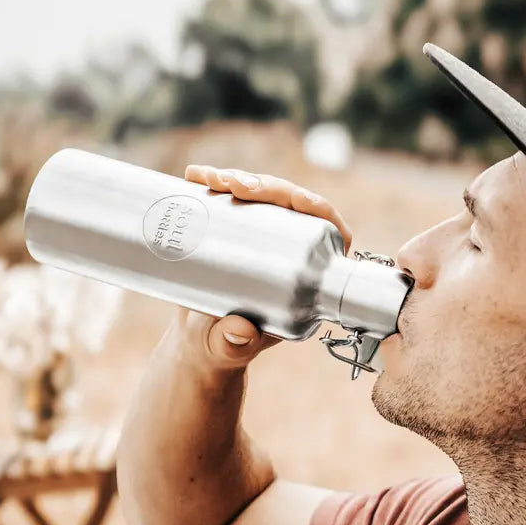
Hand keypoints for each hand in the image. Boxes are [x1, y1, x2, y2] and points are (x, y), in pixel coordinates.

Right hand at [174, 164, 351, 370]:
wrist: (200, 342)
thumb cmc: (223, 348)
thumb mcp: (230, 348)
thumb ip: (235, 345)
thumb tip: (239, 332)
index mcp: (312, 279)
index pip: (330, 232)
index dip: (317, 207)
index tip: (292, 198)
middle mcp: (294, 253)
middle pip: (293, 205)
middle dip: (267, 185)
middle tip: (232, 184)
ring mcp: (267, 238)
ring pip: (265, 195)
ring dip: (240, 178)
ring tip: (208, 178)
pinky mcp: (239, 229)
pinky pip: (236, 198)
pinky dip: (216, 183)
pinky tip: (195, 176)